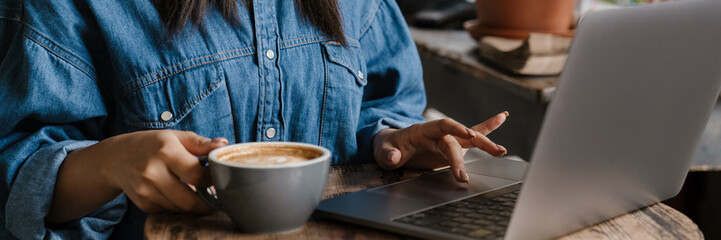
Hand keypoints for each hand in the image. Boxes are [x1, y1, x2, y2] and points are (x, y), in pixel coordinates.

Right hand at [48, 130, 227, 222]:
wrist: (115, 158)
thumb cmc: (151, 145)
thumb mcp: (175, 137)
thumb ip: (200, 143)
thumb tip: (223, 145)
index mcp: (165, 151)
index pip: (199, 175)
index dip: (213, 179)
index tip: (218, 176)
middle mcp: (153, 172)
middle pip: (191, 200)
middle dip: (207, 200)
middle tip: (214, 193)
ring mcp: (145, 191)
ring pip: (181, 208)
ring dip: (193, 203)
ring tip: (195, 189)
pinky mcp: (142, 204)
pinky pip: (170, 210)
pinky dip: (177, 204)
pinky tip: (175, 191)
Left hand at [372, 112, 507, 182]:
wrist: (390, 146)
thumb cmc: (387, 147)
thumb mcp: (381, 151)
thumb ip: (387, 154)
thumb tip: (394, 156)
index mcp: (422, 130)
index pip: (442, 126)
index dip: (456, 128)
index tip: (468, 134)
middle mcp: (438, 133)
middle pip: (457, 139)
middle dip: (468, 152)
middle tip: (474, 168)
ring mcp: (446, 140)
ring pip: (469, 138)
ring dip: (486, 143)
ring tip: (502, 151)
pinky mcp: (451, 147)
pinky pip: (470, 139)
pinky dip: (487, 130)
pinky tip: (503, 117)